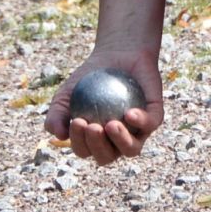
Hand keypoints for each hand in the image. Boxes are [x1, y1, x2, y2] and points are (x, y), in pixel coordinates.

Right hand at [43, 48, 164, 166]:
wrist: (117, 54)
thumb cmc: (88, 78)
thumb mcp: (65, 94)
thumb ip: (56, 115)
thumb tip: (59, 135)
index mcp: (95, 142)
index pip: (85, 150)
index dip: (80, 142)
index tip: (77, 121)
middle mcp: (116, 142)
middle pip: (107, 156)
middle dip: (98, 146)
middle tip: (92, 126)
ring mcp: (137, 132)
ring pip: (131, 149)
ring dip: (120, 141)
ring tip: (111, 125)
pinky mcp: (154, 117)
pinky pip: (150, 124)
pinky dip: (141, 122)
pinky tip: (130, 113)